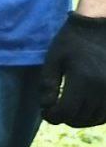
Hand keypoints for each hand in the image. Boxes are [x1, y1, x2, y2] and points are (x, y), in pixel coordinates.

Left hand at [40, 12, 105, 127]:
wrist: (99, 27)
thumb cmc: (72, 42)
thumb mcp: (54, 59)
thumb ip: (48, 84)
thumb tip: (46, 106)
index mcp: (83, 80)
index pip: (66, 112)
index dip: (52, 116)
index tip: (45, 111)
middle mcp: (101, 88)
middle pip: (80, 118)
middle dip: (64, 118)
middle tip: (55, 110)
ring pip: (94, 119)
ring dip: (79, 119)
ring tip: (68, 110)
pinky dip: (94, 116)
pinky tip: (84, 109)